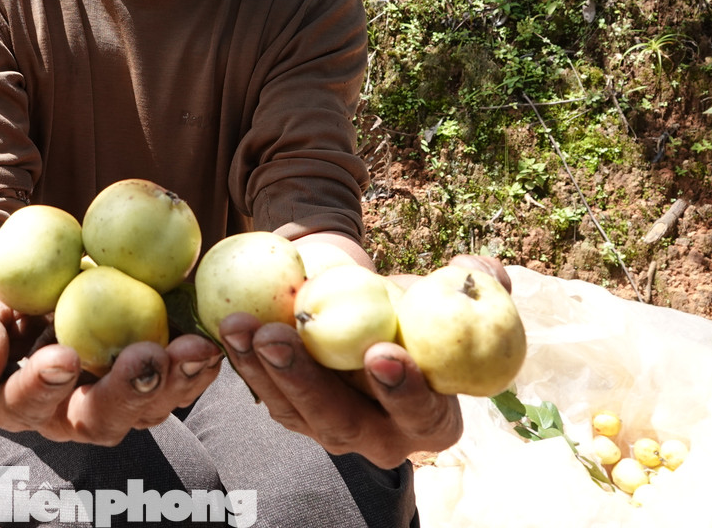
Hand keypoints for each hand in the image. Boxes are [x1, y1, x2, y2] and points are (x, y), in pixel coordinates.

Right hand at [0, 273, 222, 445]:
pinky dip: (199, 365)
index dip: (44, 386)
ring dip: (176, 381)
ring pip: (148, 407)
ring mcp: (118, 402)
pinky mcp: (154, 381)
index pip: (25, 404)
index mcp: (18, 401)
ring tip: (194, 348)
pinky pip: (181, 382)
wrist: (41, 278)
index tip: (64, 355)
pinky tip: (213, 340)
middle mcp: (70, 413)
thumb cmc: (0, 297)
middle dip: (127, 392)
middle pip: (99, 419)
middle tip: (145, 357)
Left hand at [217, 253, 511, 468]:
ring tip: (240, 327)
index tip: (381, 353)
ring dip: (261, 369)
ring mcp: (331, 429)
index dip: (404, 390)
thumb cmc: (415, 306)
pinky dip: (244, 362)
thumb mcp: (447, 293)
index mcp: (433, 418)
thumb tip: (483, 274)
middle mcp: (381, 437)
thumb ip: (477, 285)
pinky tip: (228, 329)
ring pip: (293, 411)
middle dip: (307, 381)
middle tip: (280, 338)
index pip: (421, 412)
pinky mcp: (292, 412)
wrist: (367, 309)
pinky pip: (265, 393)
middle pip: (342, 421)